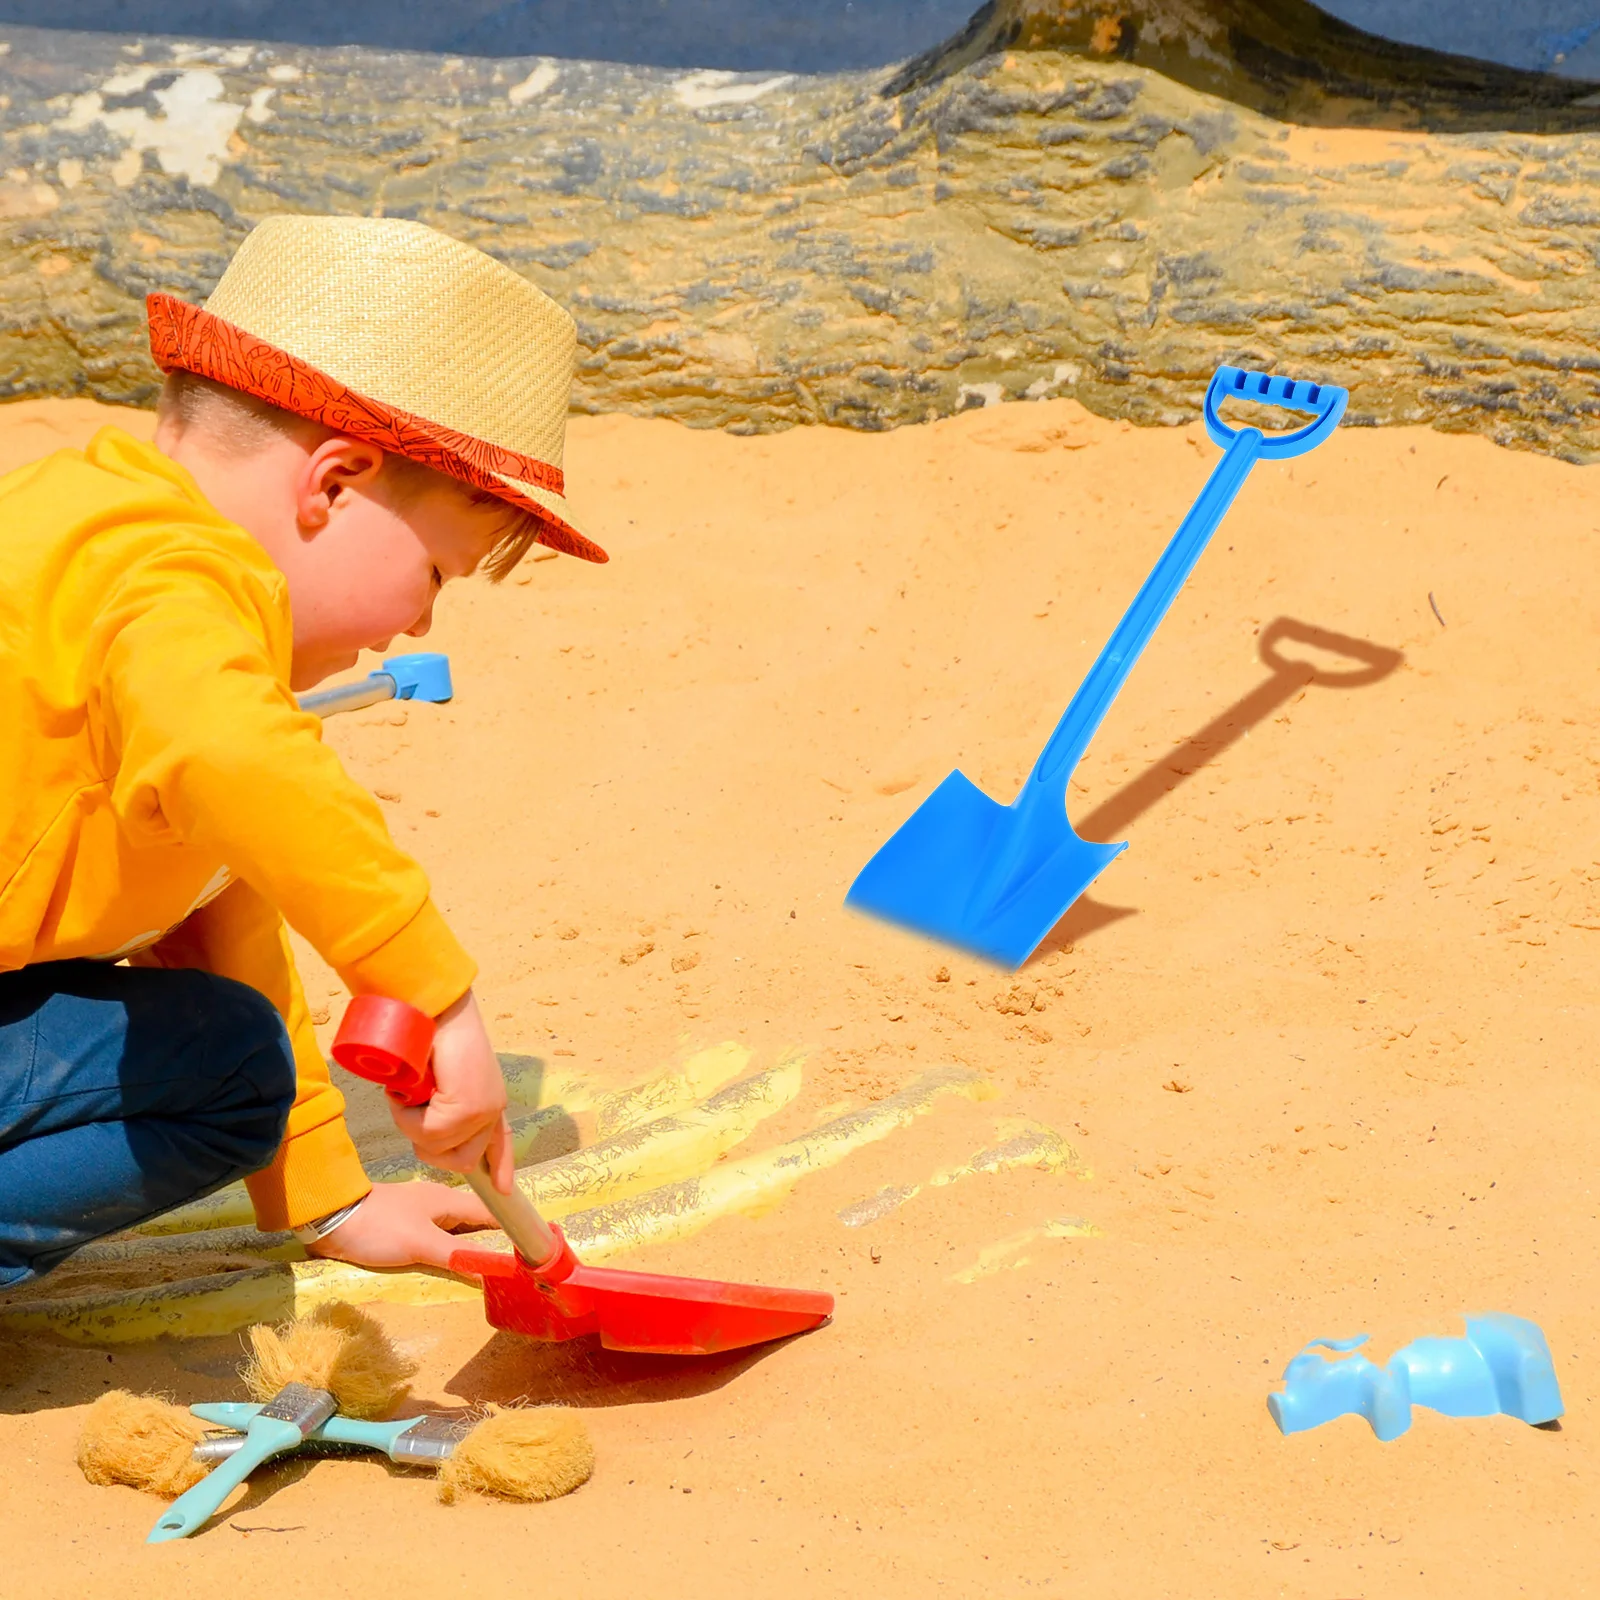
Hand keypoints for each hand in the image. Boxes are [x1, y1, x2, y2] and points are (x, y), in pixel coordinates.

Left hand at [304, 1180, 498, 1269]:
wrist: (330, 1218)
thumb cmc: (379, 1227)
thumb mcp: (421, 1244)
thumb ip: (459, 1255)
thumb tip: (497, 1266)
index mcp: (448, 1199)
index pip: (492, 1212)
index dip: (512, 1227)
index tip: (531, 1245)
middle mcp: (439, 1202)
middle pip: (476, 1221)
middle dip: (495, 1238)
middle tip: (514, 1261)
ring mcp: (421, 1214)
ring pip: (458, 1229)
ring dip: (473, 1244)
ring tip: (490, 1266)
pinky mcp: (405, 1226)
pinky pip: (440, 1236)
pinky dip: (452, 1248)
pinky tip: (452, 1262)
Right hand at [386, 988, 514, 1192]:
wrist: (432, 1005)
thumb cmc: (428, 1034)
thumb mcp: (440, 1076)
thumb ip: (443, 1102)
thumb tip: (431, 1129)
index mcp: (488, 1099)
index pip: (499, 1141)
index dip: (499, 1166)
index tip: (501, 1189)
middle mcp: (491, 1108)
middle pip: (460, 1161)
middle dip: (427, 1146)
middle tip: (411, 1110)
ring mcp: (482, 1110)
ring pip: (436, 1149)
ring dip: (412, 1126)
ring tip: (409, 1090)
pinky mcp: (467, 1108)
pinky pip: (426, 1133)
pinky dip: (407, 1116)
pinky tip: (409, 1088)